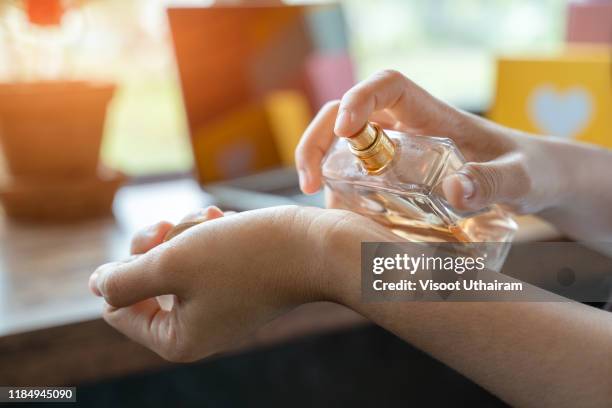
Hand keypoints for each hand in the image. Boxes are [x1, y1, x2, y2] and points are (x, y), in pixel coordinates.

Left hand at [89, 205, 391, 361]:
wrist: (316, 246)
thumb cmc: (247, 256)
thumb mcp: (173, 264)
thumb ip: (124, 279)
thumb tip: (97, 285)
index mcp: (177, 340)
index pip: (117, 306)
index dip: (127, 265)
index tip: (158, 238)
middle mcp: (197, 329)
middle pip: (143, 281)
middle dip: (160, 245)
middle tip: (178, 223)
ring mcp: (217, 306)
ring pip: (173, 261)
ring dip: (186, 233)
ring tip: (213, 219)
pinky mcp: (235, 284)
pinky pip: (201, 256)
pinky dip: (207, 234)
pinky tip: (224, 220)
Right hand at [295, 69, 571, 213]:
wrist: (532, 180)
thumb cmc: (529, 169)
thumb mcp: (521, 178)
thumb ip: (495, 181)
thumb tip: (453, 189)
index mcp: (433, 116)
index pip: (387, 87)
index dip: (359, 99)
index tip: (347, 130)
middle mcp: (407, 128)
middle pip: (346, 114)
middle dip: (319, 138)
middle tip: (310, 181)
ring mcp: (397, 151)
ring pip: (343, 143)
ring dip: (320, 163)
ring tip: (317, 199)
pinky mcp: (394, 174)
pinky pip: (354, 172)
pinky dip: (338, 188)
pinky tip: (339, 216)